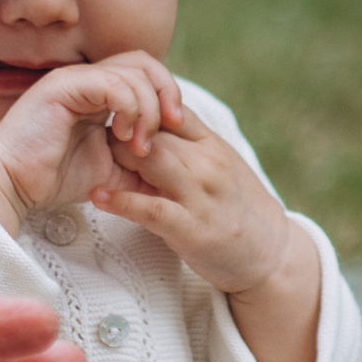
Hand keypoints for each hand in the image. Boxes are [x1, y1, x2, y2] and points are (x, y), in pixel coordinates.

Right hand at [0, 54, 186, 233]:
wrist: (11, 185)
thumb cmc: (52, 178)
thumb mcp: (110, 170)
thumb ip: (138, 161)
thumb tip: (176, 168)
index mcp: (98, 93)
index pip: (145, 74)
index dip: (167, 96)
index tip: (176, 129)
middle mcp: (87, 79)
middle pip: (145, 62)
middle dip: (166, 94)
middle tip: (170, 128)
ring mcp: (74, 79)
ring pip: (132, 72)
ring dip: (147, 109)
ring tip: (140, 145)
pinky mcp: (62, 86)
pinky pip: (111, 83)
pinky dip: (128, 108)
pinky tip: (123, 136)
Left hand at [94, 121, 321, 361]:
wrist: (272, 255)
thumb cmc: (236, 209)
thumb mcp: (219, 166)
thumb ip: (187, 145)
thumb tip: (147, 125)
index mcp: (212, 144)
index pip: (171, 108)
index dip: (138, 107)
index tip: (110, 112)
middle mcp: (208, 163)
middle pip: (155, 131)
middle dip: (120, 131)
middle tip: (89, 137)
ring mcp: (201, 195)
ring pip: (151, 160)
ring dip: (116, 157)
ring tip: (88, 159)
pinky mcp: (192, 228)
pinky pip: (151, 209)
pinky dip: (122, 201)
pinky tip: (98, 195)